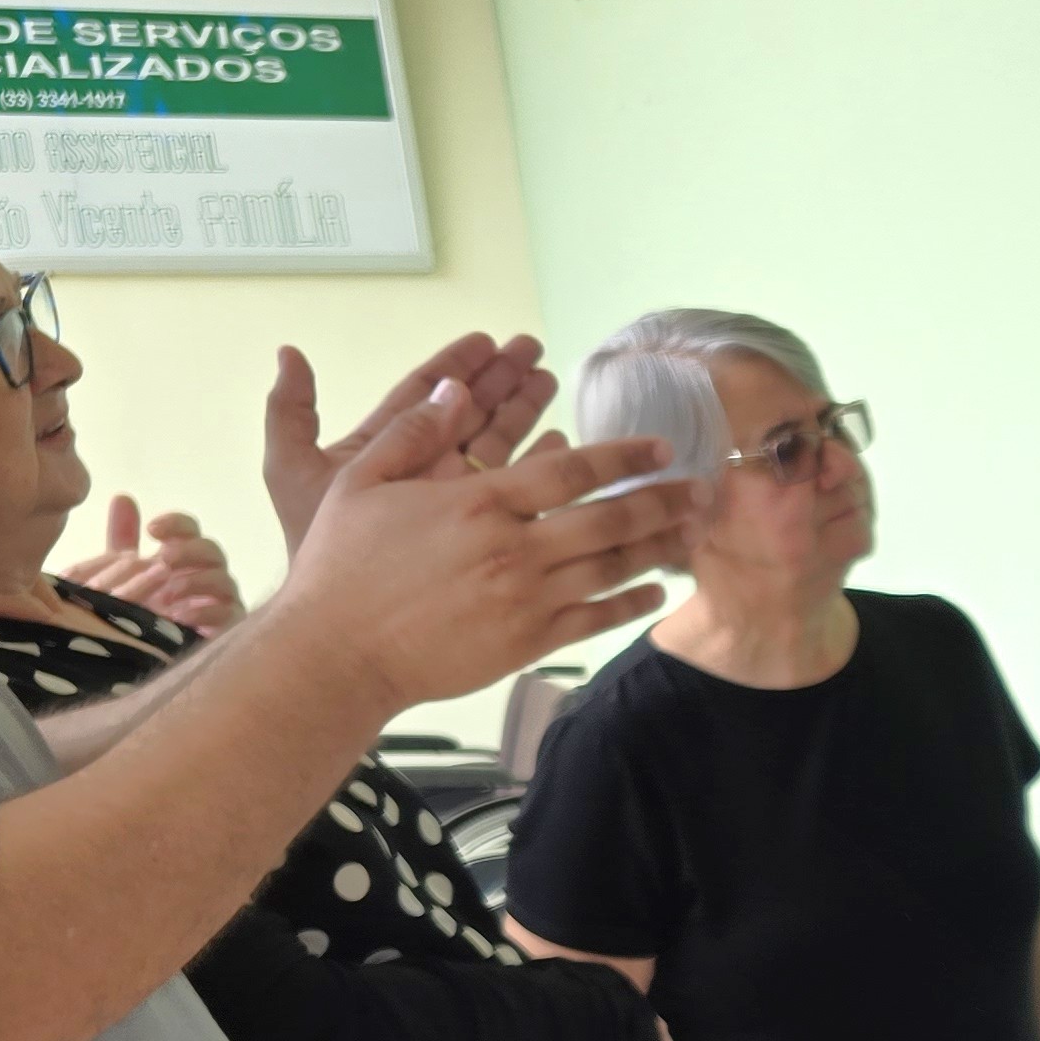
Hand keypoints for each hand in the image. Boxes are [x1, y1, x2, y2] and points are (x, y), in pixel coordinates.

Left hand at [61, 497, 246, 630]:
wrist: (140, 658)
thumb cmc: (137, 614)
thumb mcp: (123, 573)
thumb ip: (124, 538)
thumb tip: (123, 497)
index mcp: (185, 559)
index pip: (190, 531)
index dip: (176, 525)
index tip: (151, 529)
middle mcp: (208, 577)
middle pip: (212, 551)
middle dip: (189, 551)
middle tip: (163, 559)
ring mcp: (222, 604)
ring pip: (224, 580)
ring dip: (195, 583)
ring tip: (165, 596)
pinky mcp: (230, 631)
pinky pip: (231, 615)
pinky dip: (207, 614)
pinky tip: (179, 618)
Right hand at [257, 389, 686, 714]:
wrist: (338, 652)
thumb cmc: (341, 567)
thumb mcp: (360, 484)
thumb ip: (413, 434)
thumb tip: (451, 388)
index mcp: (479, 503)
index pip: (570, 469)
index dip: (623, 456)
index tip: (660, 448)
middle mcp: (513, 549)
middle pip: (608, 518)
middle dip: (662, 501)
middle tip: (702, 490)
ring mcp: (524, 599)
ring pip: (610, 568)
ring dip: (658, 549)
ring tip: (693, 532)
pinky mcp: (525, 643)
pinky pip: (593, 620)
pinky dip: (630, 605)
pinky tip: (655, 593)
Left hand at [264, 333, 556, 556]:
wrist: (345, 612)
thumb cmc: (314, 543)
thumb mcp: (291, 469)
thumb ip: (291, 413)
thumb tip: (291, 354)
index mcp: (384, 449)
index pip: (424, 397)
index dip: (455, 366)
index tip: (485, 341)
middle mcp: (423, 470)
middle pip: (468, 413)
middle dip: (501, 379)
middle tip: (532, 349)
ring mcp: (452, 503)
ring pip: (494, 446)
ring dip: (523, 412)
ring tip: (550, 381)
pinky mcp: (478, 532)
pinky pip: (513, 493)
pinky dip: (536, 468)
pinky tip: (560, 444)